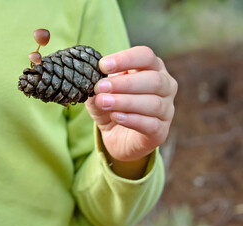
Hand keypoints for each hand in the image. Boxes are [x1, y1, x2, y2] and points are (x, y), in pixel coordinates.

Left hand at [85, 46, 177, 162]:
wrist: (116, 135)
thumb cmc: (112, 106)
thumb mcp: (100, 92)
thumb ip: (98, 84)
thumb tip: (92, 78)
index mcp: (152, 68)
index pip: (145, 56)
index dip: (125, 59)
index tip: (102, 65)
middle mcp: (165, 86)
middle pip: (153, 80)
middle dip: (124, 83)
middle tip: (100, 87)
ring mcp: (167, 110)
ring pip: (153, 103)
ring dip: (124, 102)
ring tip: (103, 102)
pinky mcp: (161, 131)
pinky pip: (151, 124)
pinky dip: (131, 119)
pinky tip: (116, 116)